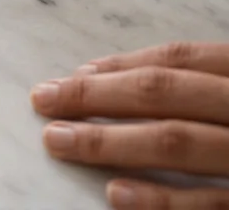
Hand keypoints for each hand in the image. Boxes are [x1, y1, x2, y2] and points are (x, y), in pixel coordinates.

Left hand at [31, 42, 228, 207]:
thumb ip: (198, 85)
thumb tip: (103, 77)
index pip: (177, 60)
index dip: (119, 66)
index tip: (70, 75)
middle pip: (164, 93)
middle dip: (97, 95)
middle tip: (43, 101)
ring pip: (177, 141)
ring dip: (111, 141)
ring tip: (58, 141)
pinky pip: (211, 203)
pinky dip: (162, 198)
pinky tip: (115, 193)